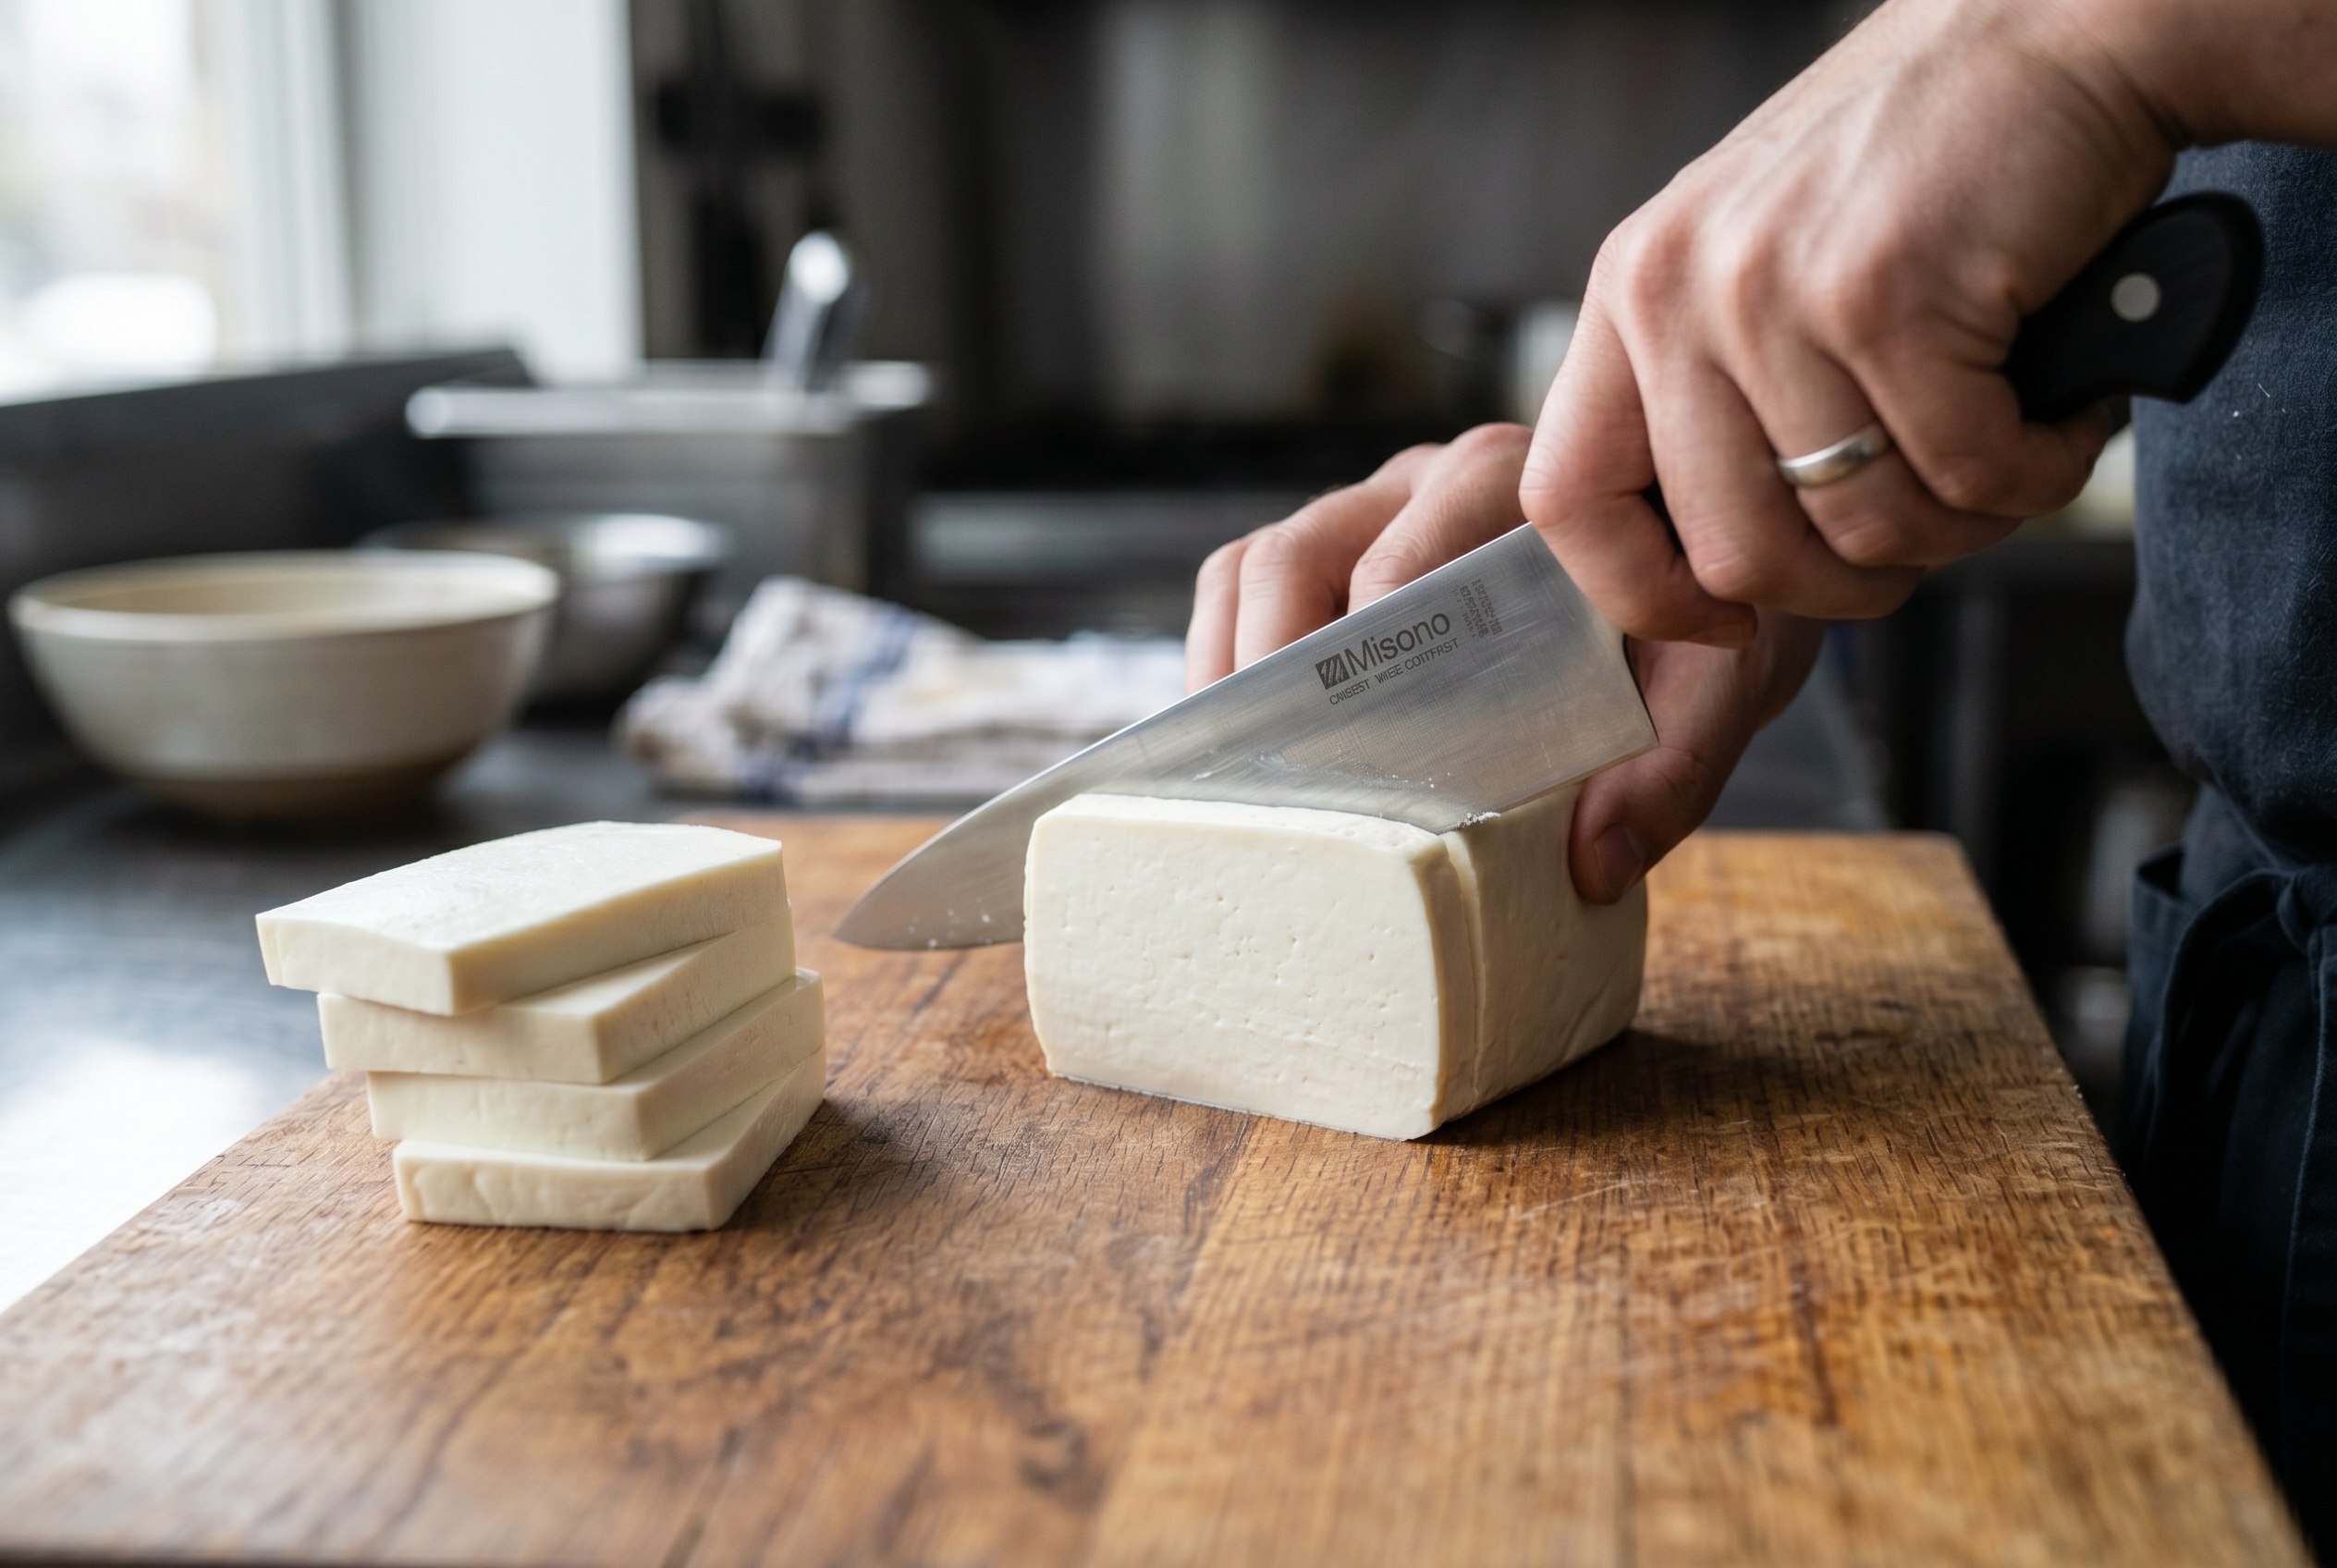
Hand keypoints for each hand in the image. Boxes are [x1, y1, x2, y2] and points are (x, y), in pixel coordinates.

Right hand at [1184, 425, 1823, 902]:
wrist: (1724, 560)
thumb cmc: (1710, 612)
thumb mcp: (1725, 683)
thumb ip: (1677, 765)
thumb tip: (1592, 865)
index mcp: (1518, 495)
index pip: (1401, 562)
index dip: (1358, 652)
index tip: (1352, 753)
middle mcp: (1431, 481)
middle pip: (1301, 554)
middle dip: (1273, 673)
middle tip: (1276, 780)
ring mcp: (1377, 507)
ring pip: (1256, 561)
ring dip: (1232, 668)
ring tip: (1230, 772)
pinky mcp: (1342, 544)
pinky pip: (1243, 578)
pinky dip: (1223, 656)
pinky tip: (1236, 742)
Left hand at [1520, 0, 2179, 645]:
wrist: (2061, 34)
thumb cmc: (1926, 172)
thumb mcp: (1762, 269)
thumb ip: (1719, 396)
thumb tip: (1721, 575)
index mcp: (1632, 295)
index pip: (1565, 501)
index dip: (1641, 597)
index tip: (1725, 624)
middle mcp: (1676, 291)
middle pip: (1733, 555)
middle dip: (1852, 586)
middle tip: (1932, 531)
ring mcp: (1772, 292)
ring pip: (1859, 532)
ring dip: (1962, 527)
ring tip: (2006, 453)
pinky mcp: (1885, 295)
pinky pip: (1964, 478)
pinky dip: (2034, 476)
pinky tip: (2059, 417)